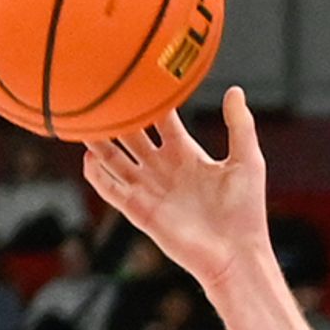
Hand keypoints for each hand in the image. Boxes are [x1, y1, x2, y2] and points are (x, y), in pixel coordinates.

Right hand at [80, 88, 275, 287]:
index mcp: (186, 154)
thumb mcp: (247, 162)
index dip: (149, 99)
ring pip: (113, 158)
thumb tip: (235, 90)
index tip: (134, 74)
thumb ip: (240, 126)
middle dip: (116, 116)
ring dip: (98, 141)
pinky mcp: (140, 210)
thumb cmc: (246, 213)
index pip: (159, 119)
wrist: (237, 255)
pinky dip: (97, 175)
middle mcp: (163, 168)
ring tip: (82, 120)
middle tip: (99, 92)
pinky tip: (89, 158)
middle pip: (130, 135)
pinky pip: (110, 189)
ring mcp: (149, 189)